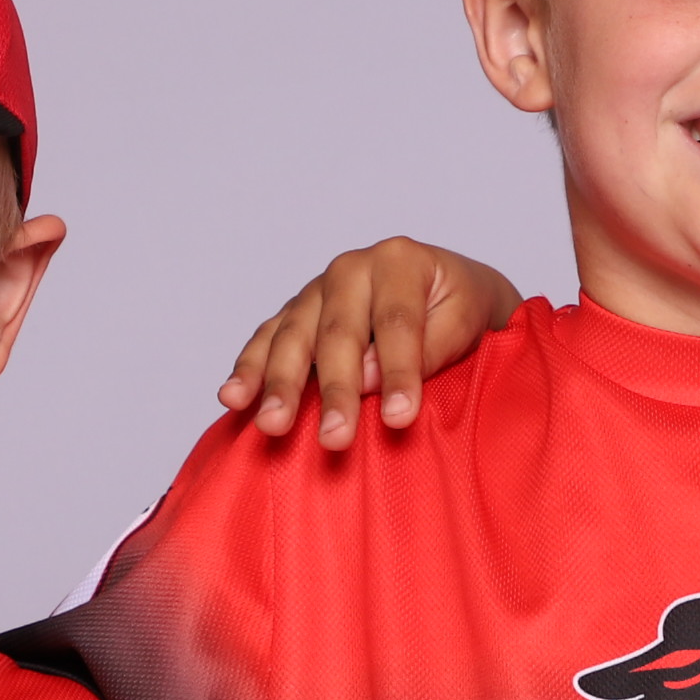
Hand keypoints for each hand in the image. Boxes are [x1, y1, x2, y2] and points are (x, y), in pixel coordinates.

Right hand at [218, 238, 524, 448]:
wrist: (446, 288)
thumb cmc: (460, 308)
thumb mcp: (466, 319)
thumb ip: (426, 347)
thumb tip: (369, 377)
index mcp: (399, 261)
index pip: (396, 323)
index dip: (397, 372)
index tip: (399, 419)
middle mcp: (351, 269)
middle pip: (338, 333)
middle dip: (336, 390)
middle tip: (335, 439)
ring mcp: (316, 290)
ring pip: (293, 337)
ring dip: (279, 385)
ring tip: (272, 425)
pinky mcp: (296, 313)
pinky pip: (266, 339)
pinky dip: (248, 369)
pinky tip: (233, 397)